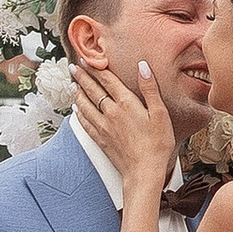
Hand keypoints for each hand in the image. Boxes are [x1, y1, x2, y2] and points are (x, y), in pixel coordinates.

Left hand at [73, 51, 176, 194]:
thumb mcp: (160, 114)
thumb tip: (142, 66)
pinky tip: (76, 110)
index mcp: (126, 103)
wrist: (144, 171)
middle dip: (82, 77)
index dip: (96, 69)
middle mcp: (111, 113)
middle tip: (73, 67)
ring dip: (77, 93)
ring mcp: (103, 127)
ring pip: (85, 105)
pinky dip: (79, 113)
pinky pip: (85, 122)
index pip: (107, 80)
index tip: (87, 60)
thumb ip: (150, 89)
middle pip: (93, 90)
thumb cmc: (157, 144)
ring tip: (72, 84)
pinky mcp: (101, 139)